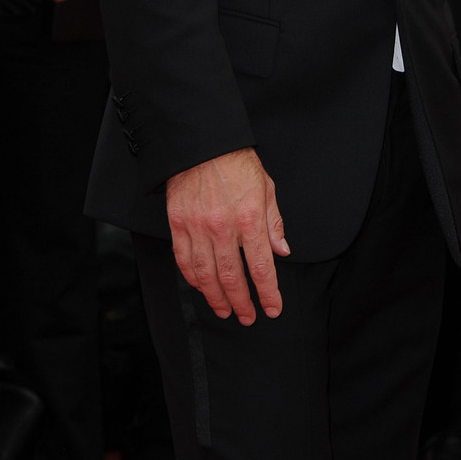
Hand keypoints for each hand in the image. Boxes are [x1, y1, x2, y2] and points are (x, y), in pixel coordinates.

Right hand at [166, 147, 289, 324]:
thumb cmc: (236, 162)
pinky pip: (184, 260)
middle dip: (242, 303)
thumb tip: (282, 250)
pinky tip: (202, 287)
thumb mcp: (266, 187)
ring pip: (206, 275)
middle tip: (247, 317)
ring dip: (216, 297)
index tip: (273, 308)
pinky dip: (193, 278)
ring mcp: (198, 227)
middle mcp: (223, 227)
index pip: (261, 267)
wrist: (203, 142)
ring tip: (225, 309)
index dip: (268, 293)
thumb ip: (274, 222)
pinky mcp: (178, 224)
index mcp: (250, 218)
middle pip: (232, 278)